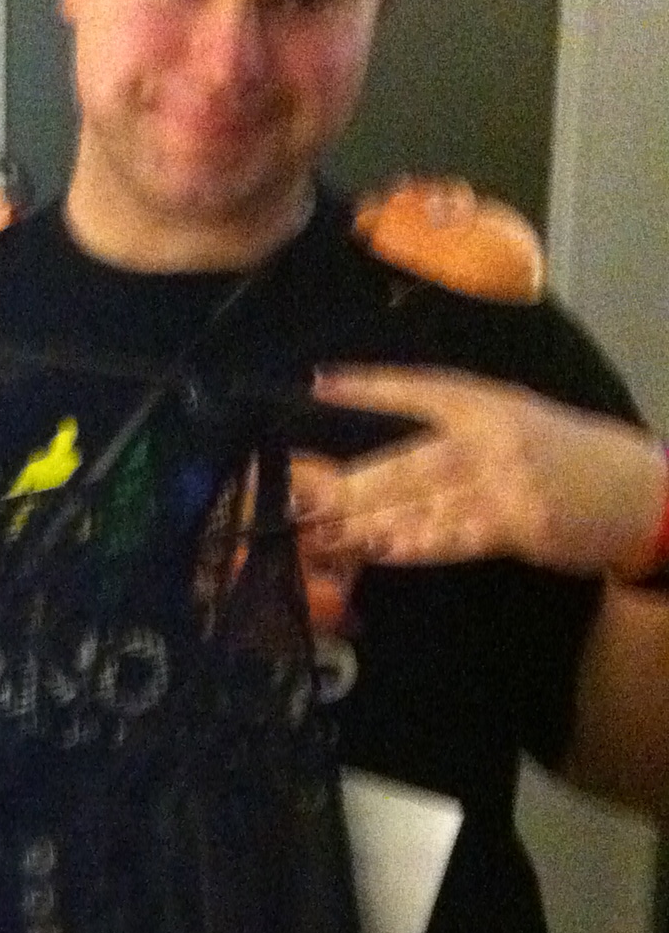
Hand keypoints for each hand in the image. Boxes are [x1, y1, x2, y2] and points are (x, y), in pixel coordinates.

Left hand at [298, 365, 665, 577]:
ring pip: (419, 503)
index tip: (320, 383)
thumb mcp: (515, 421)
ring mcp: (502, 482)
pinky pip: (451, 537)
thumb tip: (383, 462)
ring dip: (365, 522)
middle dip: (347, 482)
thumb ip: (456, 431)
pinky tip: (376, 549)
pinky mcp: (515, 524)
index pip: (420, 387)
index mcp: (489, 402)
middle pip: (404, 461)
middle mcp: (491, 436)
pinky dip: (412, 544)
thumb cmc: (566, 456)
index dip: (369, 385)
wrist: (635, 491)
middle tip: (297, 494)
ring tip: (319, 532)